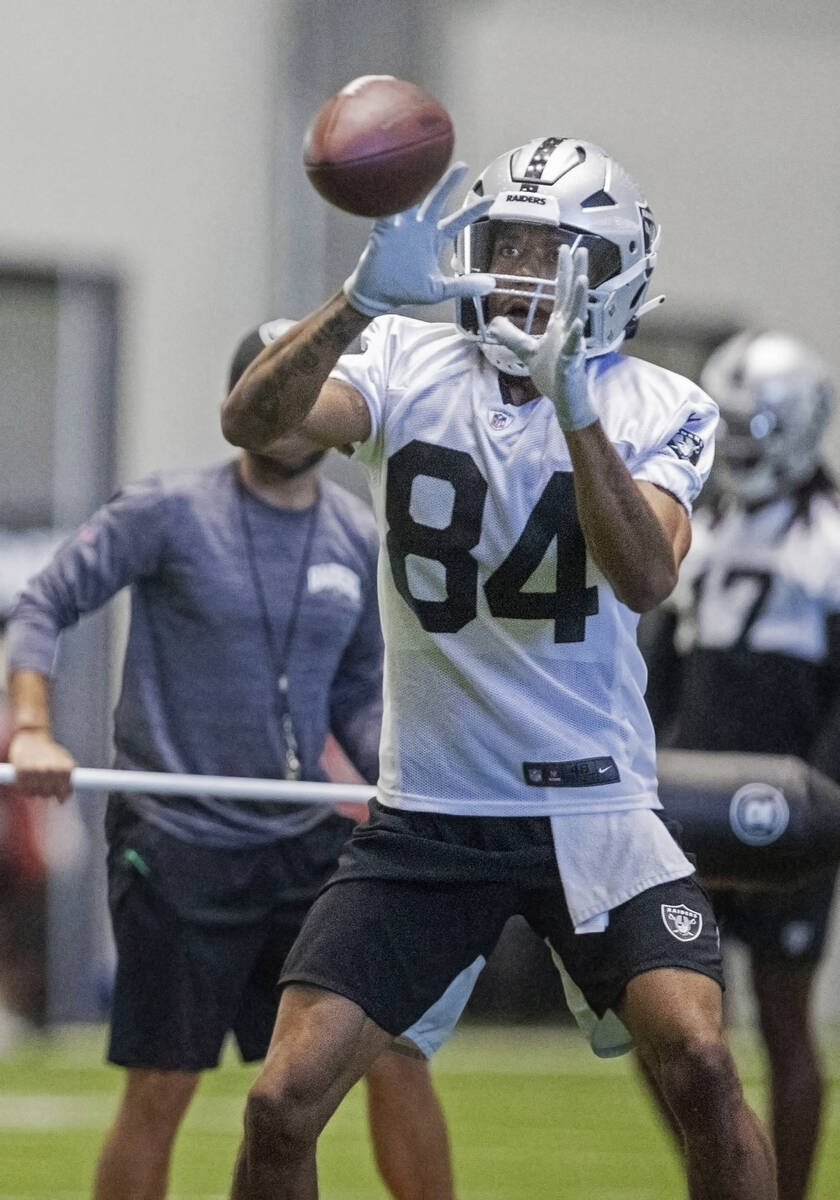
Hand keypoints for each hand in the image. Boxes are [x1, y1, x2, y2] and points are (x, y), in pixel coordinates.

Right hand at [8, 729, 74, 800]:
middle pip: (48, 794)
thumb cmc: (51, 751)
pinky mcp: (22, 771)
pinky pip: (24, 789)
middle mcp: (52, 771)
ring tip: (35, 781)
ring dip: (35, 790)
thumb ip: (68, 778)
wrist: (33, 736)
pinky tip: (26, 781)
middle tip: (44, 784)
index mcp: (65, 769)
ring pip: (36, 793)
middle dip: (46, 792)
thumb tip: (65, 797)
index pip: (63, 793)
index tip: (58, 797)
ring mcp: (37, 771)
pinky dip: (25, 788)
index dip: (60, 796)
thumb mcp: (65, 760)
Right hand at [343, 162, 495, 316]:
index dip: (474, 210)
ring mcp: (402, 226)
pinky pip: (388, 210)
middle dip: (449, 183)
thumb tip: (490, 285)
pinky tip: (397, 186)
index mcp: (435, 239)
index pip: (458, 220)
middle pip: (437, 199)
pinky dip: (391, 199)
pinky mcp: (384, 230)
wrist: (377, 294)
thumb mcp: (439, 289)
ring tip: (425, 164)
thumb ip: (464, 286)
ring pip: (413, 198)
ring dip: (418, 182)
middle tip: (462, 166)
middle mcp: (420, 227)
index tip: (491, 200)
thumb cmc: (406, 290)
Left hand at [489, 244, 596, 430]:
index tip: (564, 249)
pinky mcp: (571, 362)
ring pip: (577, 316)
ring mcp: (572, 344)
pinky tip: (576, 323)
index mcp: (560, 325)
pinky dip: (575, 336)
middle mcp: (569, 330)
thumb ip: (512, 336)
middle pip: (573, 296)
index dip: (564, 271)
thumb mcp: (527, 352)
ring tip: (582, 279)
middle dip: (577, 273)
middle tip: (582, 249)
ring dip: (579, 298)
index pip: (562, 292)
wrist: (564, 400)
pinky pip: (574, 347)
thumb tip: (493, 323)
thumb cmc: (552, 375)